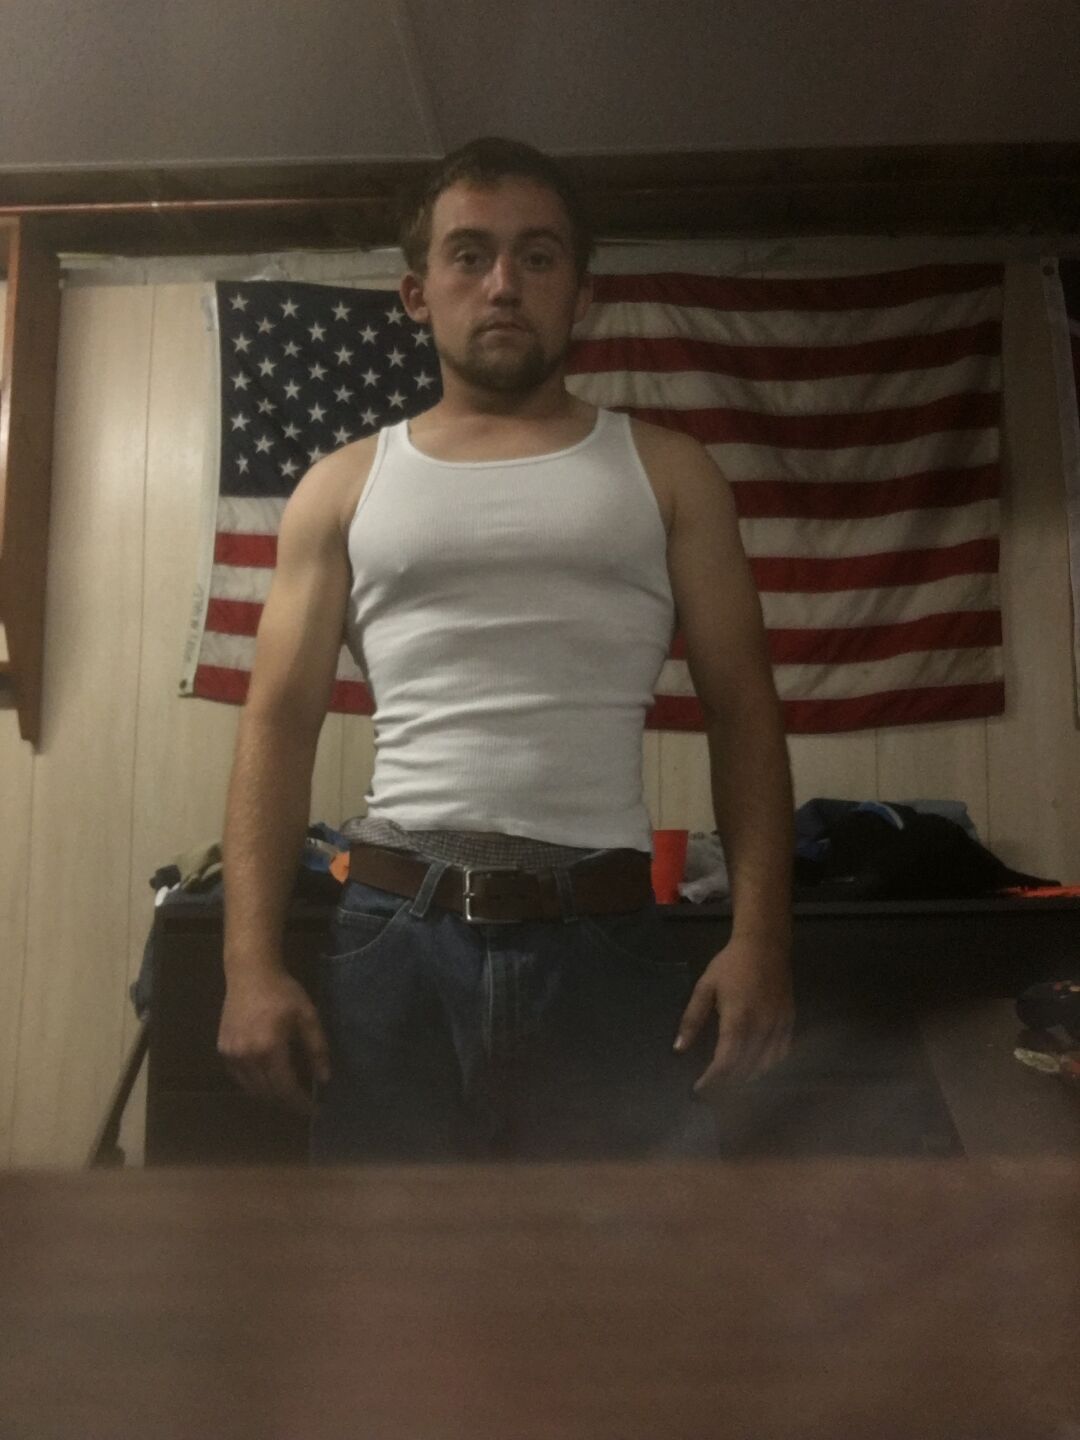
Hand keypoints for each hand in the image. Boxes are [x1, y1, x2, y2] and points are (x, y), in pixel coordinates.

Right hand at [217, 969, 330, 1116]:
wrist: (250, 974)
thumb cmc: (283, 992)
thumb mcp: (307, 1016)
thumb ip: (317, 1049)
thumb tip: (324, 1080)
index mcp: (269, 1048)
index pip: (285, 1088)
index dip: (300, 1103)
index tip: (315, 1111)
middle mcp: (247, 1056)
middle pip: (268, 1092)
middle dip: (287, 1102)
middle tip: (304, 1104)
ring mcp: (232, 1054)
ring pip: (252, 1088)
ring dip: (271, 1096)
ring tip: (288, 1094)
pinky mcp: (223, 1050)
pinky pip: (240, 1078)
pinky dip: (255, 1084)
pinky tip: (267, 1079)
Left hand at [673, 936, 793, 1090]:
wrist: (765, 946)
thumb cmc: (730, 965)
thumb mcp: (705, 988)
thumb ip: (692, 1019)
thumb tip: (679, 1048)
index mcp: (737, 1019)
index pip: (725, 1062)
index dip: (712, 1080)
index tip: (699, 1089)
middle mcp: (761, 1027)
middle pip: (745, 1069)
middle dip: (727, 1083)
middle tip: (712, 1089)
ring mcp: (778, 1027)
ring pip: (765, 1066)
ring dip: (746, 1077)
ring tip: (730, 1081)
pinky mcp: (789, 1023)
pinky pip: (780, 1054)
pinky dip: (767, 1066)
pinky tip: (754, 1066)